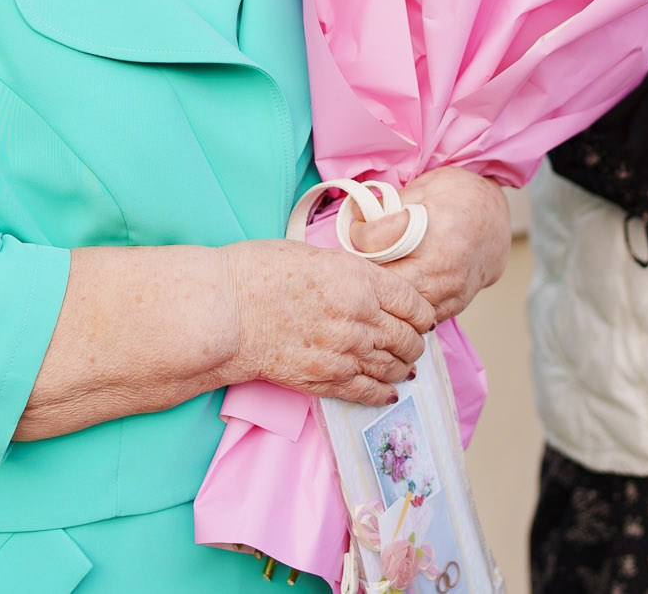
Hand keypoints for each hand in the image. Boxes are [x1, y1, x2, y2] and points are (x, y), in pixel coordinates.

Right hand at [220, 238, 436, 406]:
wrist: (225, 311)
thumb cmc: (257, 272)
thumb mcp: (314, 255)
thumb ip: (349, 272)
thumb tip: (366, 284)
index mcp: (360, 280)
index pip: (414, 303)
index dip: (421, 314)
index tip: (420, 318)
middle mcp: (361, 318)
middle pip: (409, 339)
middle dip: (415, 343)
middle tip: (413, 344)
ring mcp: (345, 352)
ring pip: (393, 367)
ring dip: (403, 368)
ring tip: (404, 368)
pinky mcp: (327, 379)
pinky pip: (368, 391)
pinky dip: (383, 393)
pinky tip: (388, 392)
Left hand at [346, 168, 511, 322]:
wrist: (495, 218)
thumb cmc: (459, 196)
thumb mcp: (422, 186)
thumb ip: (388, 204)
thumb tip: (356, 216)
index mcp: (432, 234)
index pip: (374, 243)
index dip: (359, 233)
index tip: (359, 228)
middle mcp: (443, 270)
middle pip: (385, 283)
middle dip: (368, 272)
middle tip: (359, 259)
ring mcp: (450, 293)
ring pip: (401, 307)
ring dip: (384, 293)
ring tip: (375, 276)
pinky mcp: (453, 306)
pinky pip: (419, 317)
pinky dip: (404, 306)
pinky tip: (396, 289)